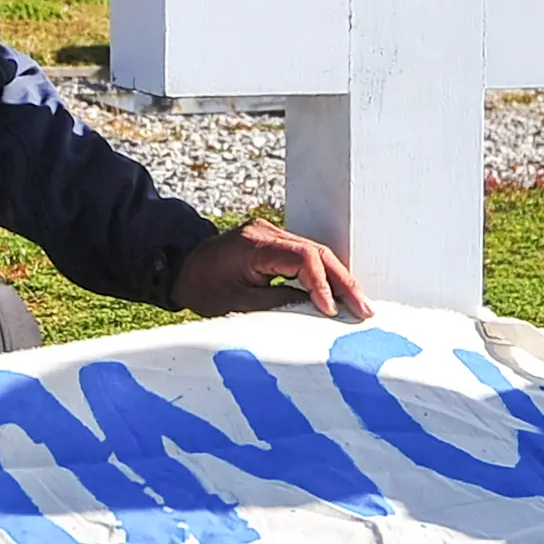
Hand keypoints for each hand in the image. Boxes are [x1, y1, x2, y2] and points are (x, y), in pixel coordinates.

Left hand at [173, 221, 368, 319]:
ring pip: (317, 253)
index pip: (303, 257)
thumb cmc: (201, 287)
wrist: (179, 267)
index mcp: (255, 244)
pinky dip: (325, 276)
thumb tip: (316, 312)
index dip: (322, 284)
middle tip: (365, 311)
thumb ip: (277, 304)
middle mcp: (267, 232)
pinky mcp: (275, 243)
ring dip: (339, 280)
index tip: (331, 311)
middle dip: (343, 282)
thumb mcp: (236, 304)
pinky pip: (307, 257)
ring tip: (359, 307)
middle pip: (318, 252)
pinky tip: (339, 296)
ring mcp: (273, 234)